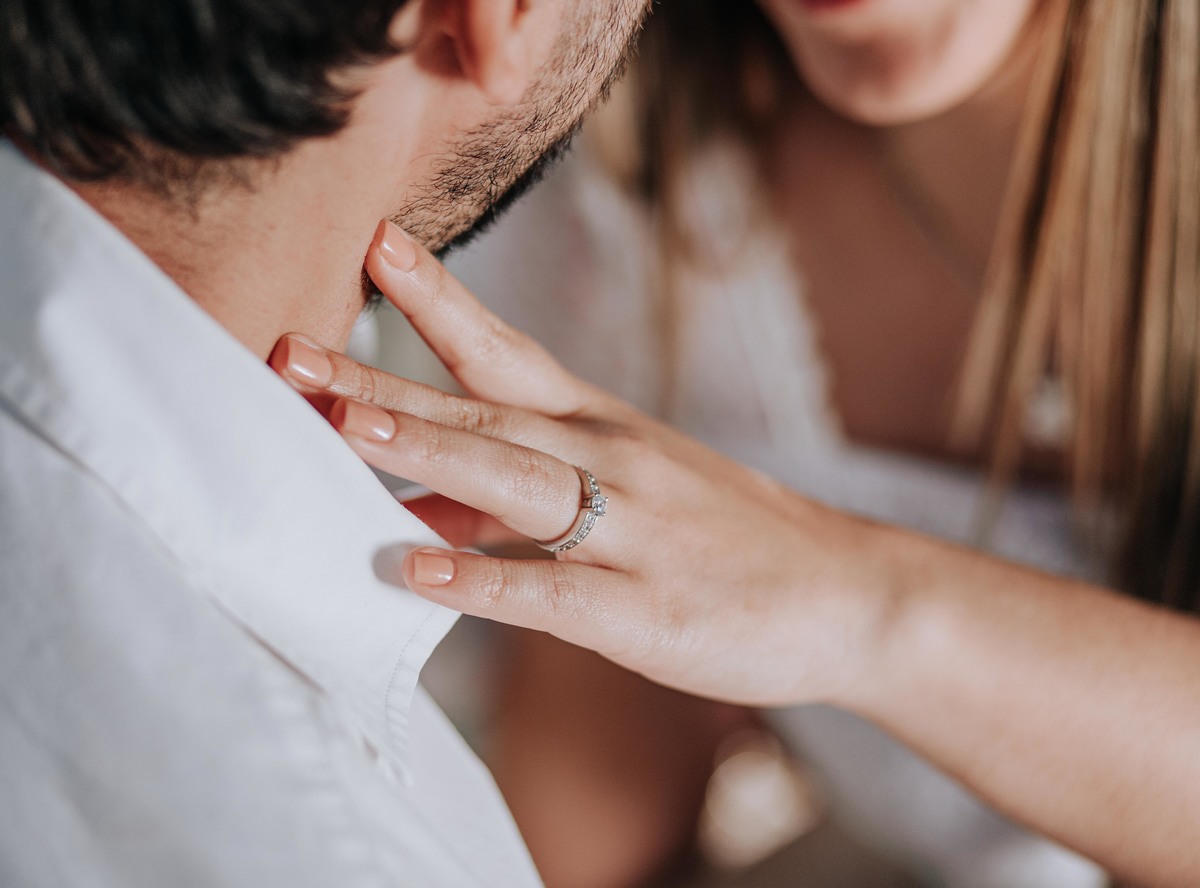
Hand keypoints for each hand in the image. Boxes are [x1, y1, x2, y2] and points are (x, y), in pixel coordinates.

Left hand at [270, 221, 894, 706]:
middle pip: (487, 410)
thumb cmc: (725, 539)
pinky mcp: (643, 608)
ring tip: (348, 427)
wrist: (842, 593)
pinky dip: (482, 579)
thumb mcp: (627, 499)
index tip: (375, 246)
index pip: (508, 350)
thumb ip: (515, 506)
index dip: (439, 300)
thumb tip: (413, 515)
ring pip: (515, 481)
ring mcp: (630, 531)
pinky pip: (550, 591)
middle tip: (297, 352)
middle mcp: (612, 461)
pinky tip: (419, 571)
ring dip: (430, 451)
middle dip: (387, 383)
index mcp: (603, 428)